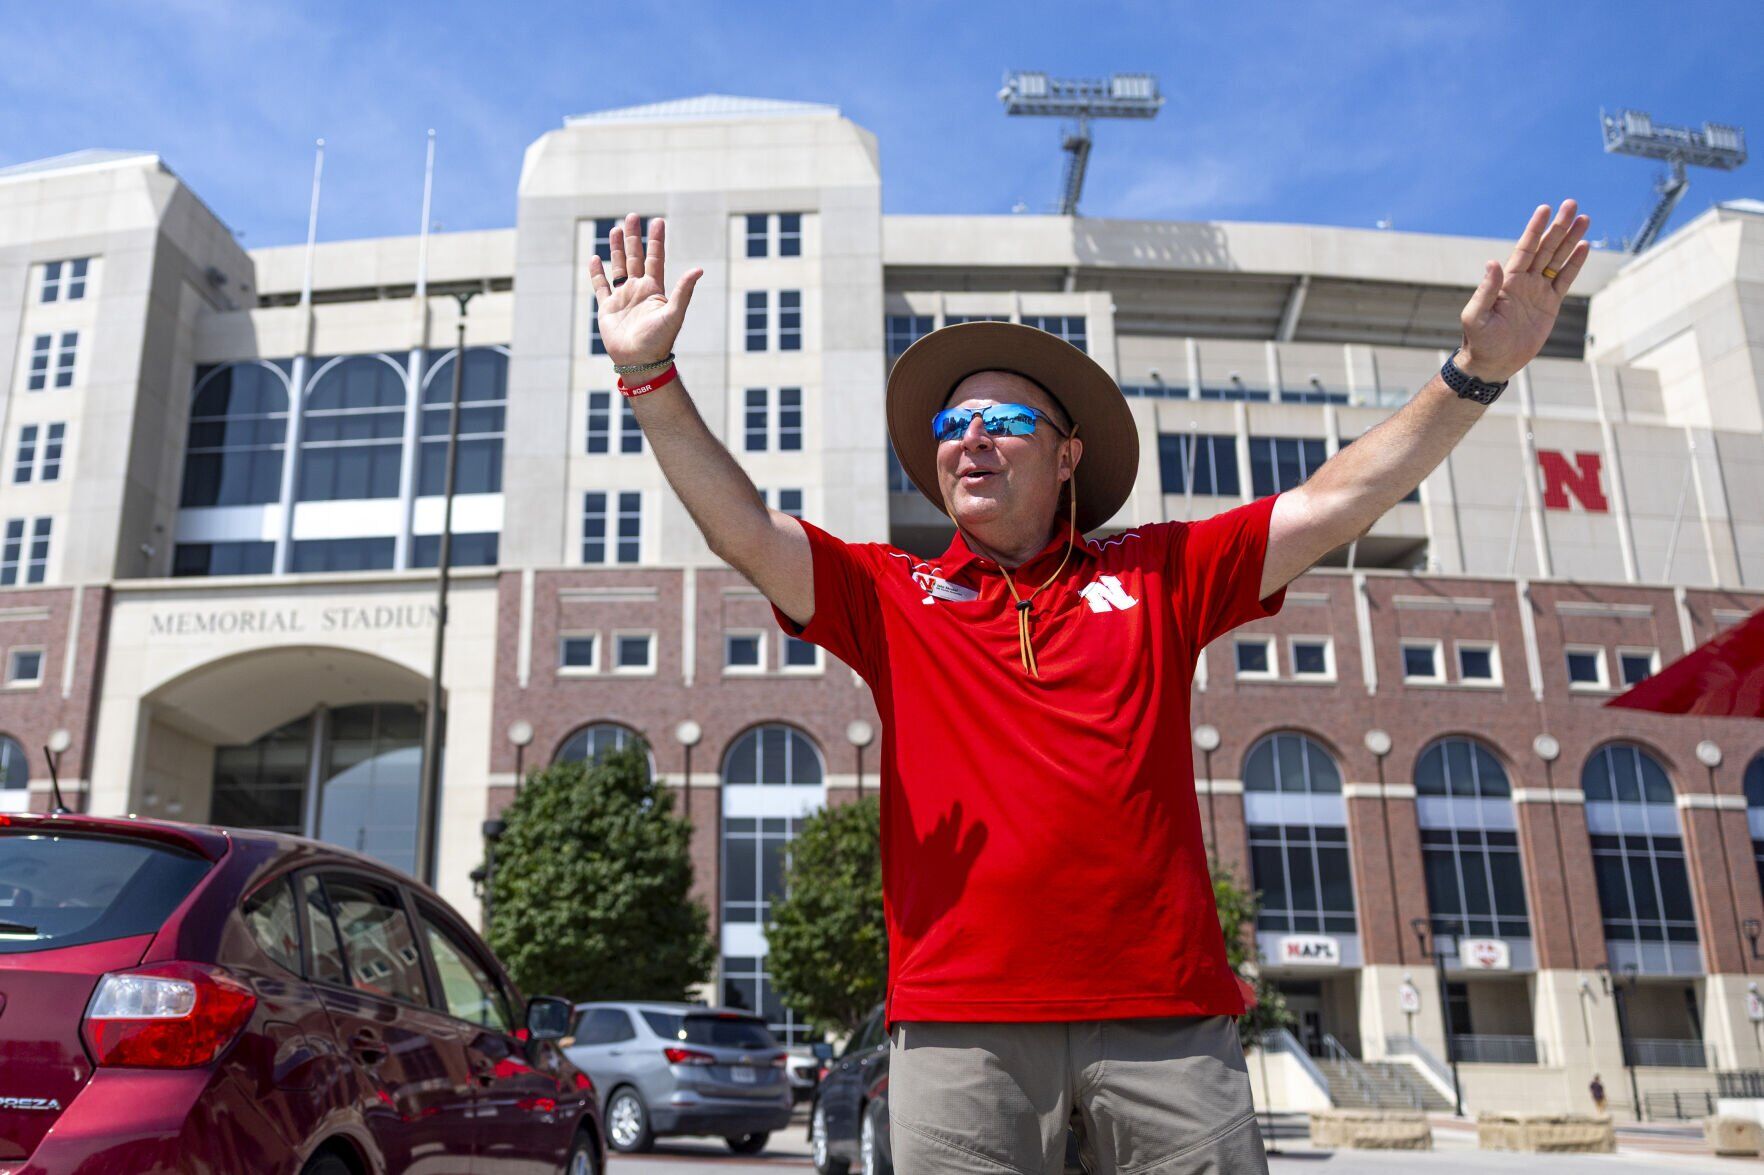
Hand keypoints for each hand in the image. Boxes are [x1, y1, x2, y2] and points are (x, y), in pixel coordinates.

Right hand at [587, 212, 703, 366]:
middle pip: (635, 257)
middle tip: (632, 216)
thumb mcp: (673, 314)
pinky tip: (595, 258)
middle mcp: (638, 290)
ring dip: (616, 249)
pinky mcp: (607, 308)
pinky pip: (601, 286)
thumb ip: (684, 291)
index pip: (655, 258)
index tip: (658, 221)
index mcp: (654, 289)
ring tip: (615, 229)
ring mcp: (623, 298)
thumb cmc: (658, 341)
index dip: (656, 240)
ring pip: (618, 267)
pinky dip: (597, 273)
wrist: (638, 362)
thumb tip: (699, 269)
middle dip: (633, 237)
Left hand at [1456, 200, 1590, 382]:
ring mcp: (1538, 291)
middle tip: (1572, 204)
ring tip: (1584, 219)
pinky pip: (1564, 280)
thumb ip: (1486, 290)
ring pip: (1558, 259)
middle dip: (1559, 227)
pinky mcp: (1549, 304)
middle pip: (1545, 248)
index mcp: (1508, 281)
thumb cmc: (1480, 340)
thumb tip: (1493, 263)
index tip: (1545, 208)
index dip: (1535, 228)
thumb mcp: (1476, 316)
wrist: (1494, 362)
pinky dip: (1574, 264)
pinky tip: (1584, 247)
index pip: (1525, 248)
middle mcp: (1524, 281)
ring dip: (1570, 239)